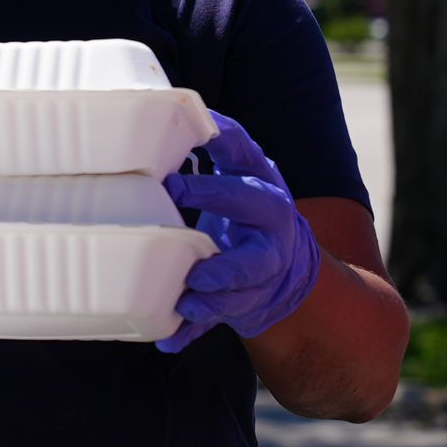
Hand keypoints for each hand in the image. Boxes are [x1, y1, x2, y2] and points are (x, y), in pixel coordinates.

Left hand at [155, 111, 321, 353]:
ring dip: (215, 283)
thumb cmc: (245, 218)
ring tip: (189, 294)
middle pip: (253, 205)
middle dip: (215, 197)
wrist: (290, 280)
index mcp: (263, 185)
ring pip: (245, 274)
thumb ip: (211, 156)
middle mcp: (273, 222)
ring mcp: (266, 266)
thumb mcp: (240, 182)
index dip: (224, 139)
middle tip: (174, 189)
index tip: (195, 132)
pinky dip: (193, 329)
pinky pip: (221, 318)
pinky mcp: (250, 303)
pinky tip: (169, 339)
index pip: (248, 154)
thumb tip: (155, 107)